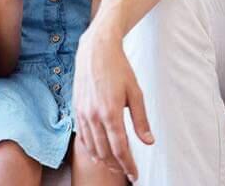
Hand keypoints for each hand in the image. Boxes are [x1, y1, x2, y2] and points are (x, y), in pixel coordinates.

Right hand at [74, 23, 153, 182]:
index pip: (120, 149)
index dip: (128, 165)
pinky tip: (97, 150)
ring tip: (114, 164)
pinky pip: (82, 136)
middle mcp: (94, 116)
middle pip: (104, 152)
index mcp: (111, 113)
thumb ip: (141, 120)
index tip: (135, 174)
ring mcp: (83, 113)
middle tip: (126, 171)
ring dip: (102, 159)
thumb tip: (148, 141)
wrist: (95, 50)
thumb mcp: (136, 93)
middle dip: (116, 166)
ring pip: (91, 147)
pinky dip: (90, 148)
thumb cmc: (118, 68)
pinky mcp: (76, 109)